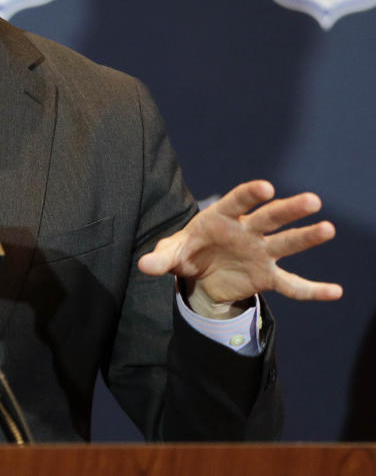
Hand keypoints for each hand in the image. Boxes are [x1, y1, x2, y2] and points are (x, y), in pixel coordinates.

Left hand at [138, 180, 342, 318]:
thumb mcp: (171, 255)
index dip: (250, 194)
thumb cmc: (186, 252)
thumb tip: (144, 265)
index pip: (236, 202)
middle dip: (288, 209)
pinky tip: (335, 292)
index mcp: (221, 218)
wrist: (199, 274)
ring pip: (285, 243)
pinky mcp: (267, 276)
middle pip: (269, 218)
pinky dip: (312, 290)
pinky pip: (292, 286)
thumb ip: (160, 258)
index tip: (266, 187)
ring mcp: (260, 253)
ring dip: (306, 237)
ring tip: (328, 228)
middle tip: (312, 201)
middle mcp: (246, 231)